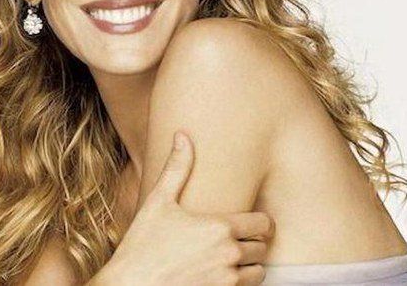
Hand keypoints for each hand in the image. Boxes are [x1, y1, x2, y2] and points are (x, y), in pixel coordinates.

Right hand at [94, 130, 274, 284]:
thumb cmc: (141, 246)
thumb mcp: (158, 202)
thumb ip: (177, 168)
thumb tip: (183, 135)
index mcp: (220, 227)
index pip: (265, 224)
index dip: (262, 223)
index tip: (254, 223)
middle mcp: (229, 254)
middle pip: (263, 249)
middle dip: (254, 244)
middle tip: (239, 241)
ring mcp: (226, 281)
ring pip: (259, 273)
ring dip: (250, 267)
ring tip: (232, 260)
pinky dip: (239, 284)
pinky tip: (220, 276)